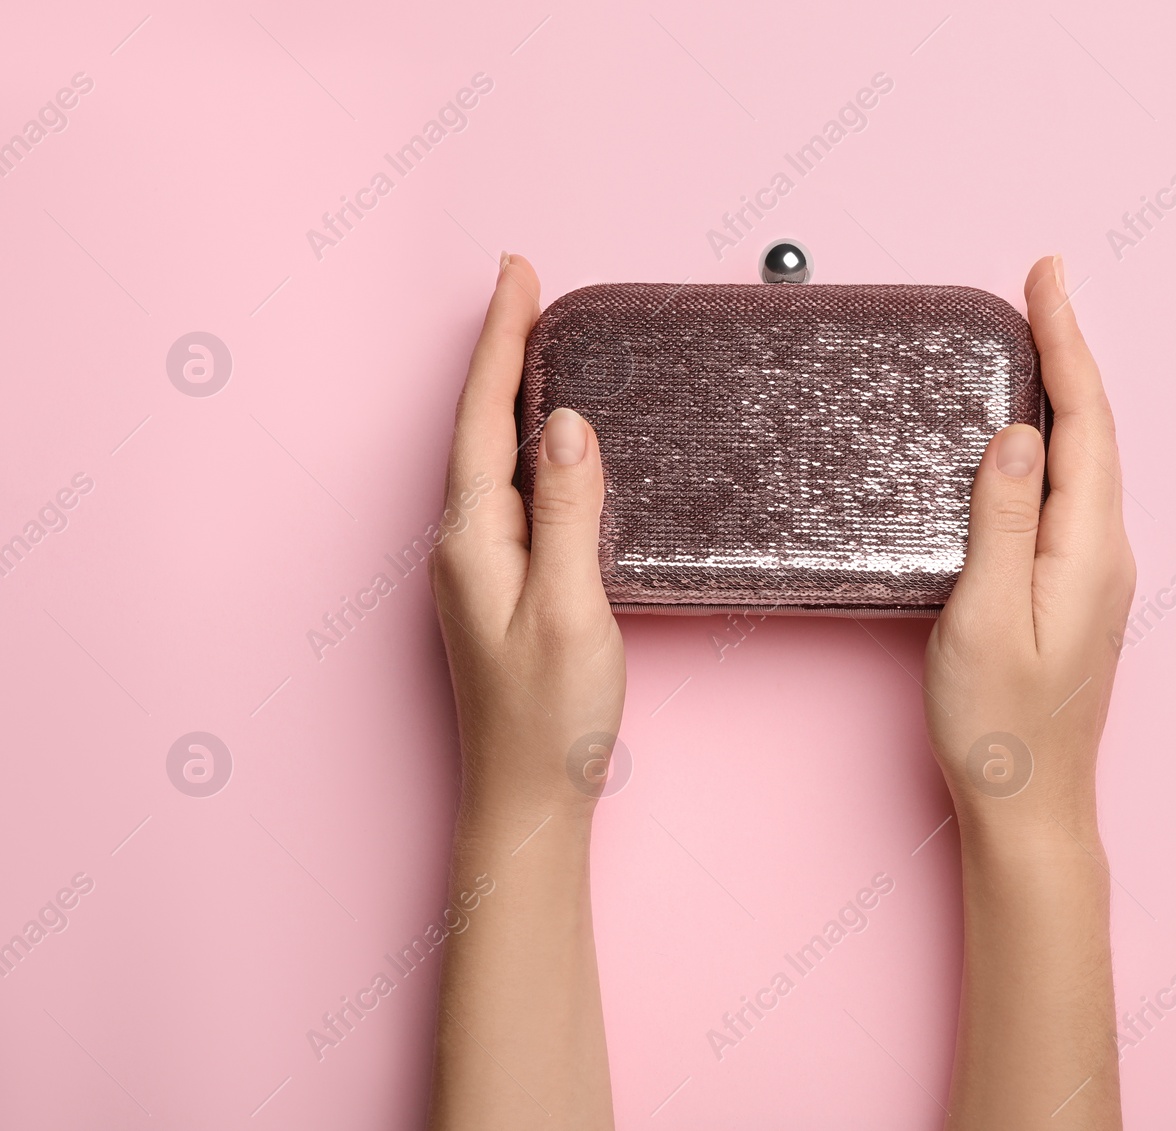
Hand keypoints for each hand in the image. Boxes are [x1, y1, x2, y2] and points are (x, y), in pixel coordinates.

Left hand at [427, 254, 617, 1130]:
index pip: (486, 417)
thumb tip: (567, 425)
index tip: (518, 275)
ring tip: (537, 344)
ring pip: (492, 459)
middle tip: (526, 290)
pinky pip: (510, 494)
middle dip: (503, 353)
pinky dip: (526, 448)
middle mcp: (464, 545)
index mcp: (474, 539)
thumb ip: (569, 513)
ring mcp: (478, 568)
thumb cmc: (550, 718)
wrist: (526, 801)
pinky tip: (550, 446)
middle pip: (479, 427)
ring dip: (512, 395)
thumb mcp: (571, 608)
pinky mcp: (501, 588)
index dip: (503, 341)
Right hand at [923, 254, 1133, 838]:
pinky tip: (1031, 439)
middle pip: (1095, 430)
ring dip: (1066, 394)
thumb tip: (1019, 434)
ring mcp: (1095, 574)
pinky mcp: (1075, 592)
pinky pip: (1071, 494)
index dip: (1067, 342)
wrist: (1031, 809)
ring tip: (1036, 342)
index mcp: (1088, 548)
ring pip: (1086, 461)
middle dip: (1070, 352)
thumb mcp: (982, 617)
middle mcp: (1105, 552)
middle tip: (1042, 289)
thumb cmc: (1000, 728)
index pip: (1084, 421)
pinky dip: (1056, 444)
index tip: (1048, 278)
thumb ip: (1001, 521)